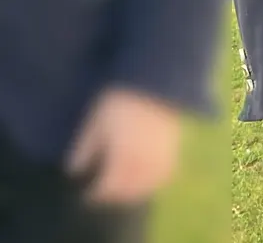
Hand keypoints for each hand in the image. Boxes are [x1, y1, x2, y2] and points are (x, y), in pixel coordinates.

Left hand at [65, 88, 183, 205]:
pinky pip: (166, 172)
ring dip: (135, 190)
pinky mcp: (174, 147)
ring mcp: (162, 153)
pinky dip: (155, 180)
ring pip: (149, 183)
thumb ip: (85, 147)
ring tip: (123, 189)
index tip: (87, 195)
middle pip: (129, 188)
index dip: (97, 194)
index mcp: (122, 153)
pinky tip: (145, 177)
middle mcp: (144, 158)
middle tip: (103, 194)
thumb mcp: (96, 120)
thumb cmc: (120, 100)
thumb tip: (73, 170)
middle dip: (115, 195)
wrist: (156, 81)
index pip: (109, 185)